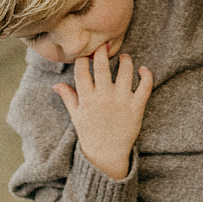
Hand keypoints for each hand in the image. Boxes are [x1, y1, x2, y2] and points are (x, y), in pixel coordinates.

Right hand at [53, 51, 152, 181]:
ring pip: (125, 71)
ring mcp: (121, 101)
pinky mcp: (137, 107)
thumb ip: (69, 98)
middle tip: (104, 45)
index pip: (82, 71)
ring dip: (125, 59)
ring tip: (124, 57)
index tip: (87, 54)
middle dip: (101, 52)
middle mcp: (103, 98)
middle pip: (101, 66)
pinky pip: (145, 85)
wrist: (106, 155)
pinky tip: (142, 70)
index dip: (83, 59)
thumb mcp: (76, 116)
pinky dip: (146, 74)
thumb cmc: (90, 134)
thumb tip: (56, 84)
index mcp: (87, 99)